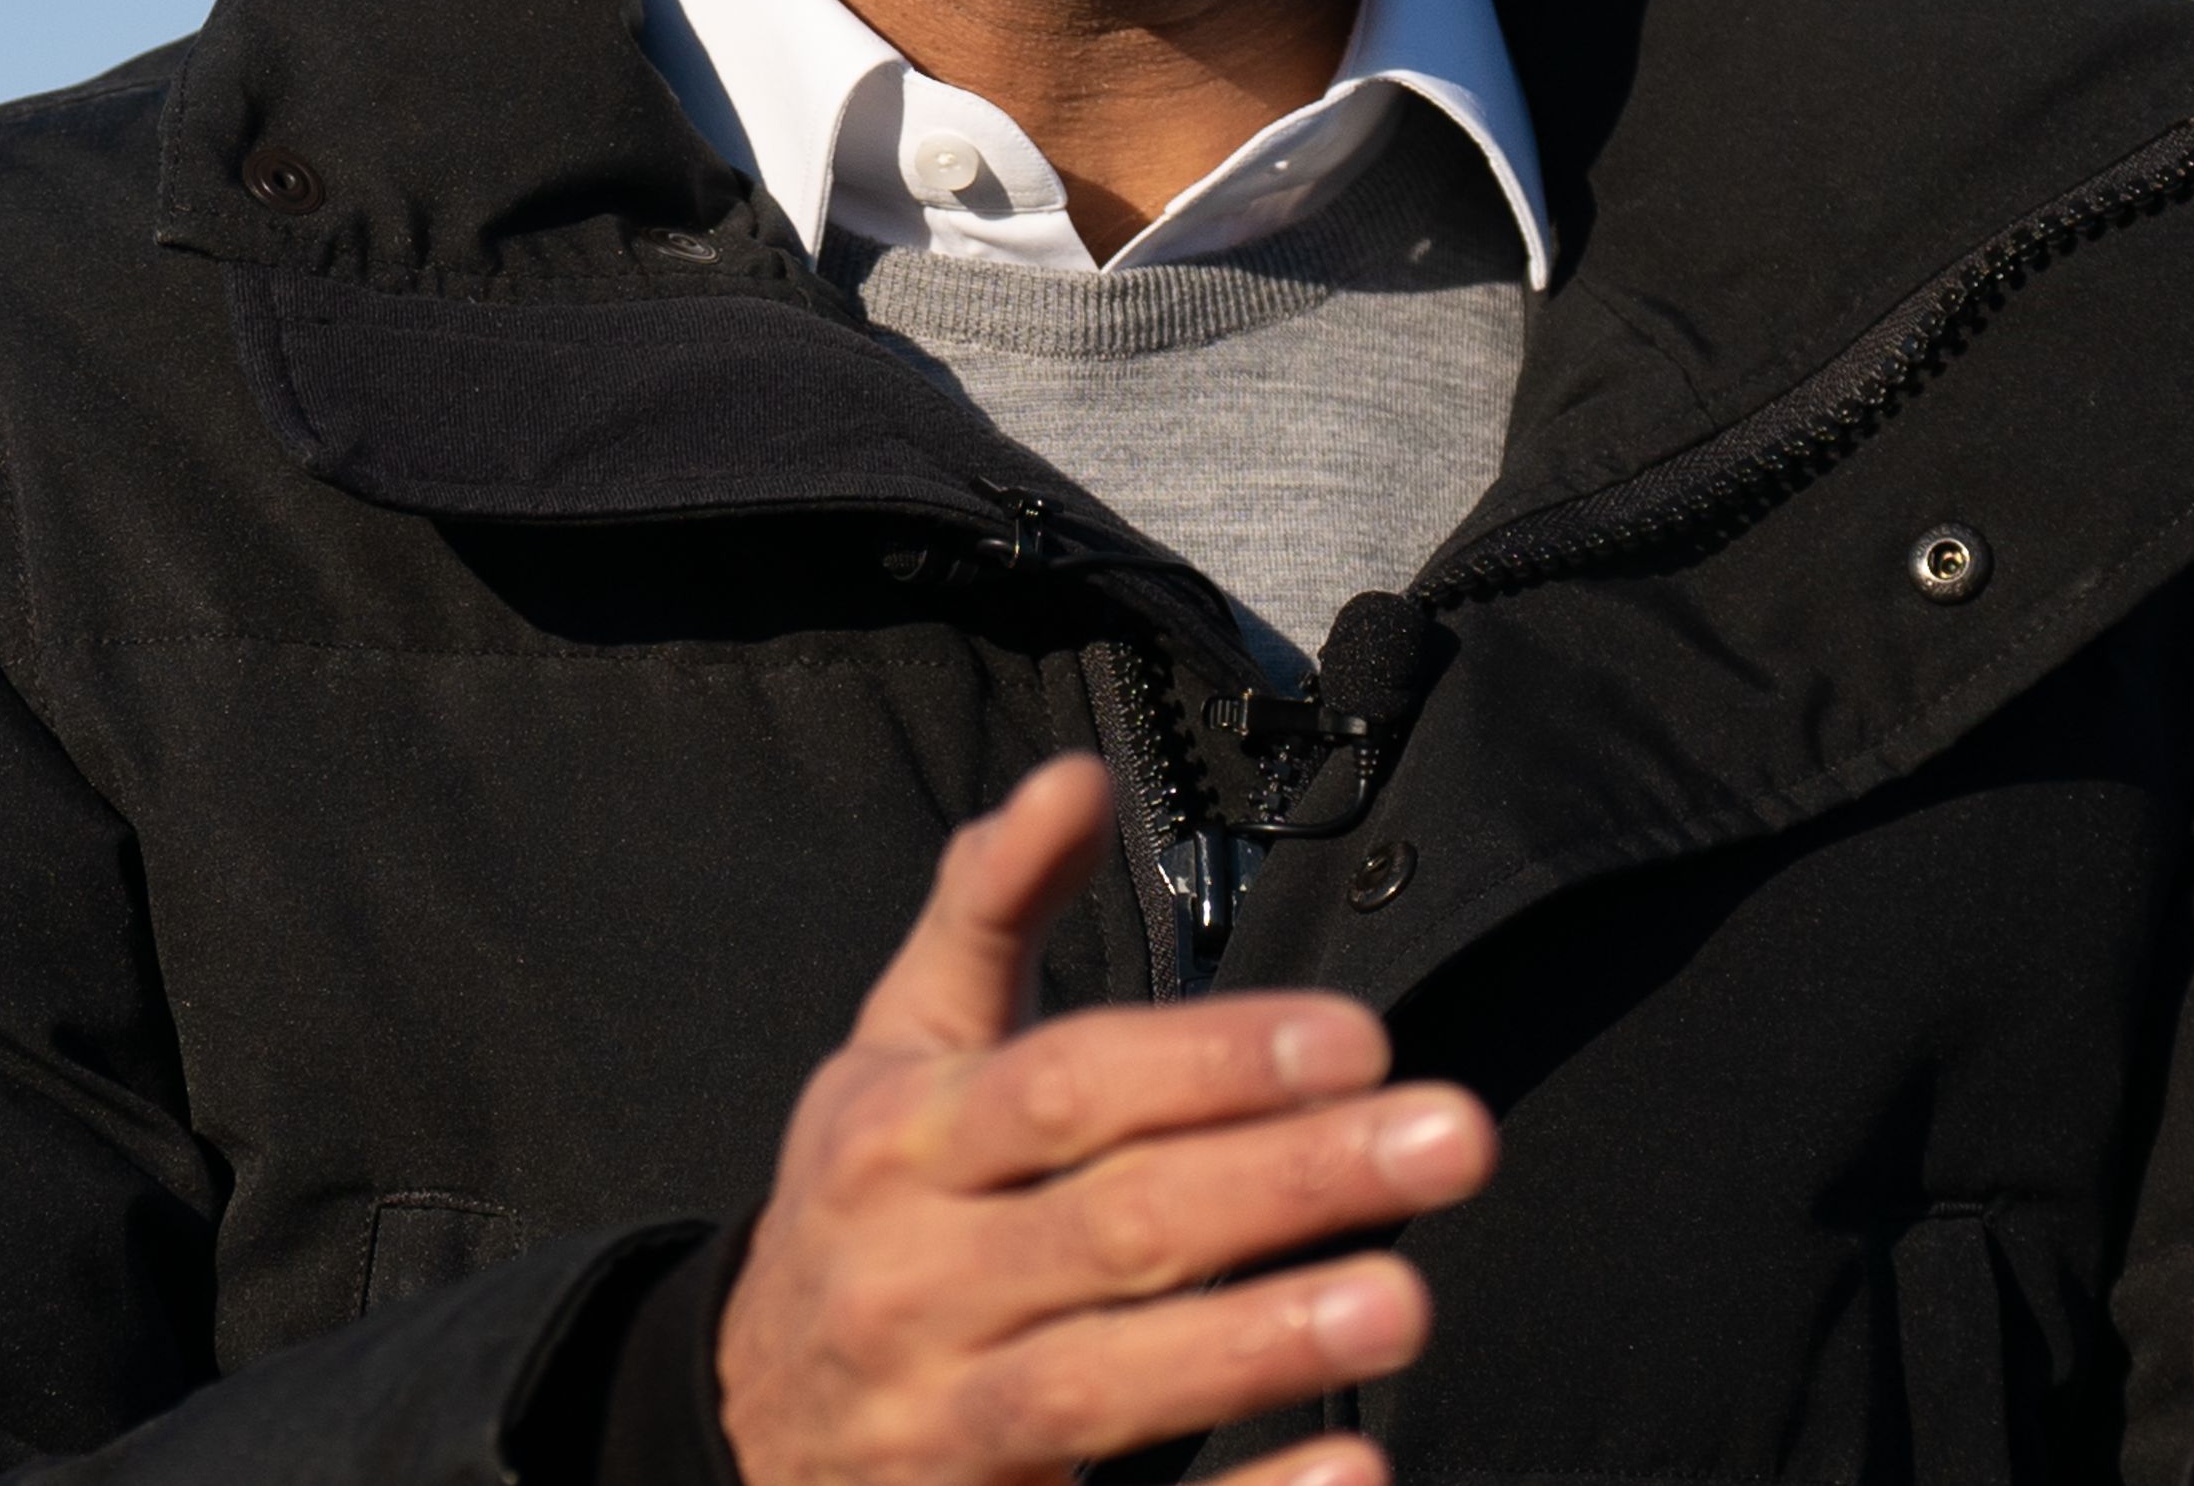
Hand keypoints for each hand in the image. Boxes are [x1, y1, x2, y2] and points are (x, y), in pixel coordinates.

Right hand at [720, 756, 1497, 1485]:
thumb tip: (1076, 776)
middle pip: (1112, 1225)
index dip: (1210, 1061)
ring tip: (1404, 1299)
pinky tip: (1354, 1469)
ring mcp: (942, 1422)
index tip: (1360, 1037)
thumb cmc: (863, 1204)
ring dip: (1259, 1344)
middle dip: (1286, 1180)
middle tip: (1456, 1137)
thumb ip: (988, 905)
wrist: (737, 1428)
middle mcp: (909, 1282)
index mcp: (896, 1144)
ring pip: (1105, 1382)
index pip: (1064, 1090)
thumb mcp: (896, 1047)